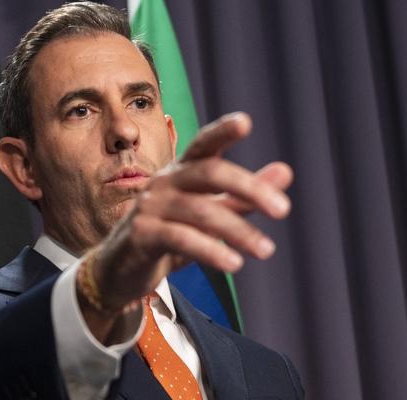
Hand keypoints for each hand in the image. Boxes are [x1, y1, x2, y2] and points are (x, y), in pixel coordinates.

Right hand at [79, 112, 292, 341]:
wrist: (120, 269)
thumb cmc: (168, 236)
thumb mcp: (209, 215)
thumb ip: (243, 196)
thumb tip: (286, 172)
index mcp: (181, 172)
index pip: (203, 145)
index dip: (221, 131)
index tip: (246, 122)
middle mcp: (164, 182)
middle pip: (209, 172)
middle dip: (249, 188)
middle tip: (283, 210)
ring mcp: (149, 206)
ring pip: (201, 211)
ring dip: (238, 231)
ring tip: (266, 250)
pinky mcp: (141, 234)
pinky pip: (181, 238)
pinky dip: (211, 251)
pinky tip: (233, 264)